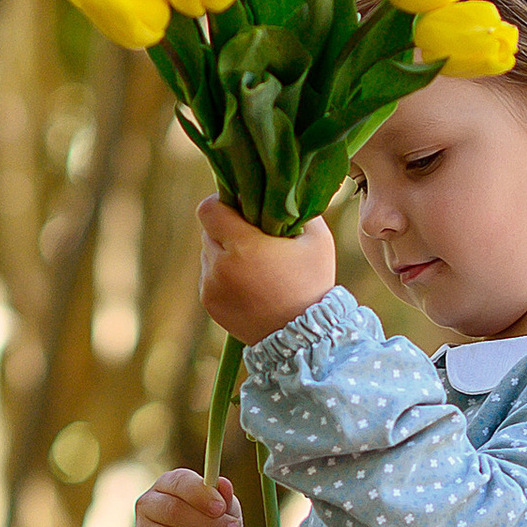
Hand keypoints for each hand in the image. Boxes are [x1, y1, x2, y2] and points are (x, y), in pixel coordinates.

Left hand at [197, 195, 339, 345]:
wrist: (303, 337)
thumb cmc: (313, 283)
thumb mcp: (317, 238)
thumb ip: (295, 207)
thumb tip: (279, 189)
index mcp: (243, 245)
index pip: (209, 209)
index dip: (222, 202)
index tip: (240, 207)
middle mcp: (220, 265)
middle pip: (208, 230)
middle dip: (228, 229)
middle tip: (253, 237)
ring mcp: (211, 286)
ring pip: (208, 252)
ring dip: (225, 252)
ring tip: (255, 265)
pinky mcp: (209, 302)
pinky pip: (209, 274)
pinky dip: (223, 273)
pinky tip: (250, 283)